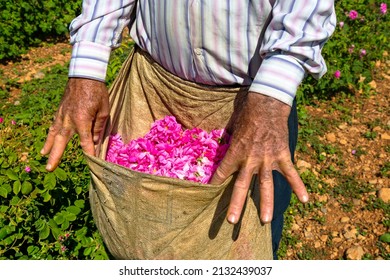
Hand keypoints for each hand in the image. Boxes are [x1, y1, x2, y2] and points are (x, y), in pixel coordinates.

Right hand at [41, 78, 108, 170]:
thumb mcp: (104, 110)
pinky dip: (50, 134)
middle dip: (56, 156)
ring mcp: (62, 114)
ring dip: (49, 146)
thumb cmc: (98, 92)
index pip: (85, 142)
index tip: (92, 162)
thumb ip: (98, 127)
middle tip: (50, 168)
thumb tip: (94, 141)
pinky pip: (53, 125)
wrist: (85, 74)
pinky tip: (48, 140)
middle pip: (61, 141)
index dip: (89, 153)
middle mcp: (69, 120)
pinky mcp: (60, 110)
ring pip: (54, 133)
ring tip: (44, 156)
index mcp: (82, 120)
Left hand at [210, 92, 307, 223]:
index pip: (222, 172)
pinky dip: (298, 185)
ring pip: (266, 185)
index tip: (209, 193)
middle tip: (232, 222)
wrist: (268, 102)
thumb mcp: (233, 128)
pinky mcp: (282, 155)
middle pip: (241, 185)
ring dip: (265, 203)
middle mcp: (250, 159)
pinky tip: (305, 199)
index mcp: (235, 152)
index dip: (215, 183)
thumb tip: (223, 152)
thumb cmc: (247, 114)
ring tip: (265, 221)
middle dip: (236, 204)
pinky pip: (291, 173)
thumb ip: (229, 143)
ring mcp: (267, 158)